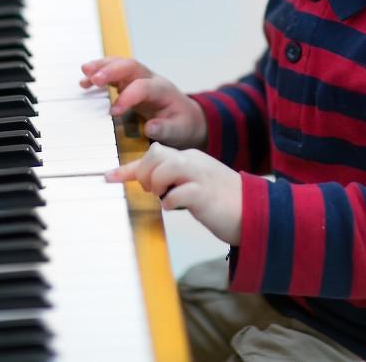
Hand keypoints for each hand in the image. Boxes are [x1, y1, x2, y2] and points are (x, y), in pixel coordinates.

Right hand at [80, 57, 207, 148]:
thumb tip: (150, 127)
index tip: (113, 112)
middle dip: (111, 71)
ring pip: (121, 64)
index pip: (143, 87)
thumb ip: (166, 129)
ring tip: (85, 73)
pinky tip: (85, 80)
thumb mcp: (179, 131)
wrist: (186, 116)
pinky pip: (114, 73)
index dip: (127, 97)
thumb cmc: (182, 123)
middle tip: (93, 80)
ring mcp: (140, 78)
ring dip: (102, 66)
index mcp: (163, 90)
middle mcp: (151, 79)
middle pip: (131, 66)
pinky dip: (100, 73)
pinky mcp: (131, 82)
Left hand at [107, 143, 241, 244]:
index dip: (128, 168)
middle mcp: (193, 161)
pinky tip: (176, 208)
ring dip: (156, 186)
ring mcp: (199, 176)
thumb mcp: (195, 185)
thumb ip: (175, 180)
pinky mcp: (204, 194)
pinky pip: (176, 193)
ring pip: (163, 167)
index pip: (154, 154)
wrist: (256, 211)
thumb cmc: (223, 201)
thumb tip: (150, 183)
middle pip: (155, 154)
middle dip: (145, 174)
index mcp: (190, 158)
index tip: (109, 177)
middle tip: (154, 192)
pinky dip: (170, 202)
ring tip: (165, 198)